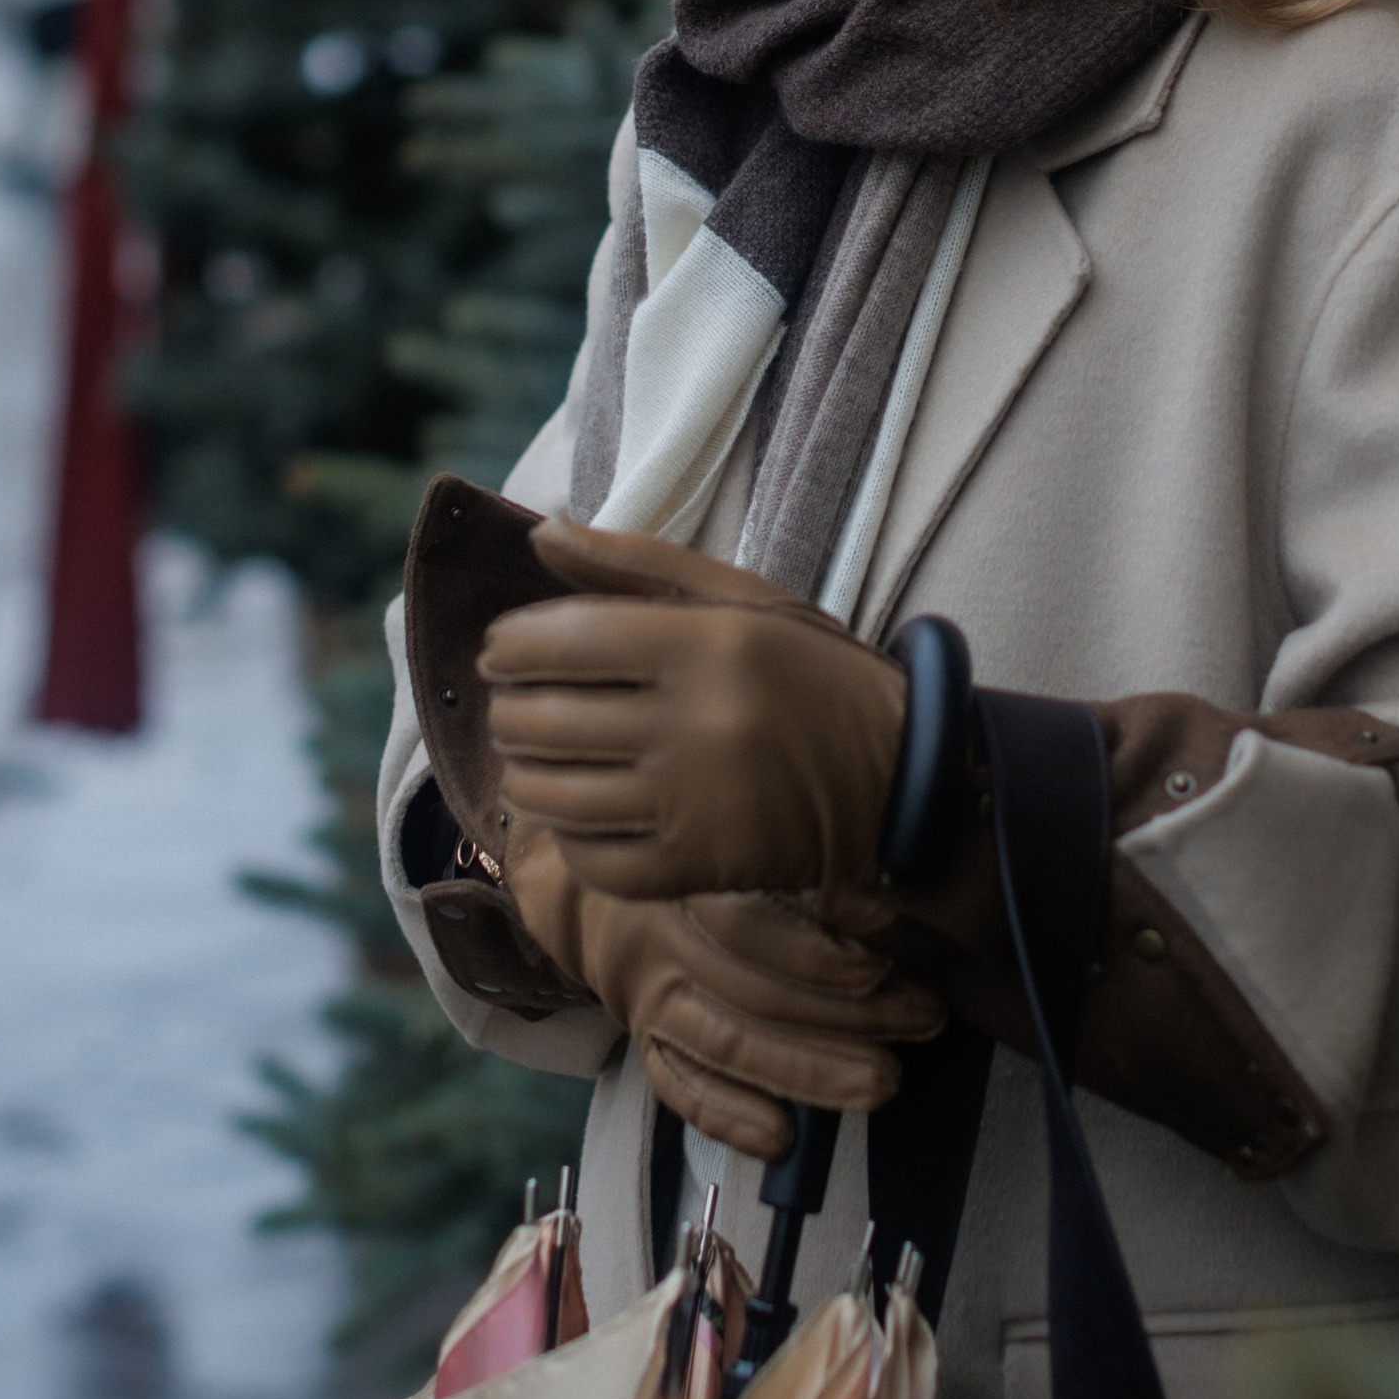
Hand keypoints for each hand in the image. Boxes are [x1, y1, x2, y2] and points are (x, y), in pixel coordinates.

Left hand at [480, 520, 909, 905]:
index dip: (510, 645)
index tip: (501, 649)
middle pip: (545, 722)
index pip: (563, 642)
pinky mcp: (698, 867)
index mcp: (708, 645)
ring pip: (554, 796)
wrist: (897, 774)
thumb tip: (541, 531)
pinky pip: (593, 861)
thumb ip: (636, 563)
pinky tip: (577, 812)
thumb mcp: (740, 598)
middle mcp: (697, 723)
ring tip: (534, 757)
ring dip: (524, 775)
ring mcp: (695, 804)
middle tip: (515, 705)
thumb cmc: (809, 673)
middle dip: (510, 711)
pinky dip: (568, 838)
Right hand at [506, 829, 943, 1160]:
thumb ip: (807, 871)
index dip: (819, 949)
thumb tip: (886, 903)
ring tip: (884, 1083)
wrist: (595, 898)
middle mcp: (665, 940)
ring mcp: (651, 997)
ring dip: (811, 1072)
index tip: (885, 959)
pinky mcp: (646, 1043)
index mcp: (693, 878)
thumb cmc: (704, 867)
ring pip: (728, 1043)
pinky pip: (683, 1088)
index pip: (750, 922)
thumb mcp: (744, 845)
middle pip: (755, 989)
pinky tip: (784, 1140)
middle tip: (923, 1019)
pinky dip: (733, 1118)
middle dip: (850, 1014)